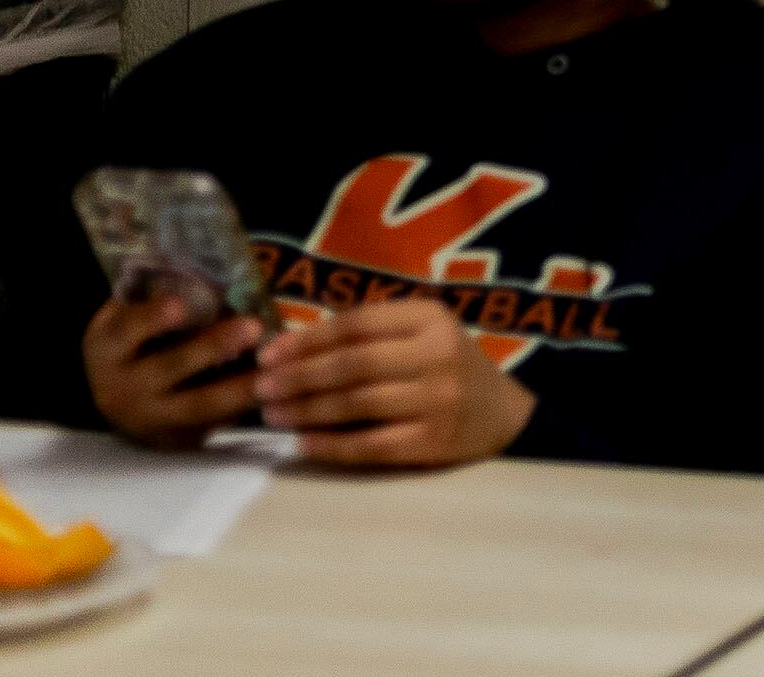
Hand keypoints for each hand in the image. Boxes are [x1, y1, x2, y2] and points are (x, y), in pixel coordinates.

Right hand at [83, 292, 262, 449]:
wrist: (115, 395)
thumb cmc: (133, 339)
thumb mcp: (129, 315)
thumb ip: (157, 296)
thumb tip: (213, 269)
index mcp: (106, 348)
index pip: (126, 331)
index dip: (151, 319)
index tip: (180, 305)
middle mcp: (119, 388)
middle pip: (169, 368)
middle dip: (212, 348)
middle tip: (253, 326)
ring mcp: (146, 420)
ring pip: (198, 405)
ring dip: (240, 386)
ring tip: (276, 366)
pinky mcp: (173, 440)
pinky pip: (213, 425)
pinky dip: (245, 408)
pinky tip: (276, 391)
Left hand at [253, 298, 534, 468]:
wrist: (502, 414)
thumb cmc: (447, 366)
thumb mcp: (422, 333)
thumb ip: (371, 333)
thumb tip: (292, 346)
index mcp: (432, 318)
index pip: (358, 323)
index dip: (308, 338)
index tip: (268, 353)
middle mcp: (438, 355)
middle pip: (354, 363)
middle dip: (300, 376)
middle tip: (261, 387)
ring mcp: (438, 400)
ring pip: (358, 404)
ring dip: (308, 410)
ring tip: (273, 414)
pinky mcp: (433, 442)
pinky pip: (371, 445)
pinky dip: (332, 445)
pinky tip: (304, 443)